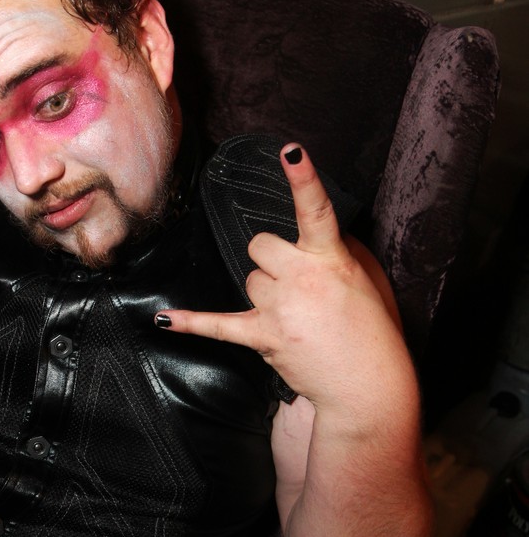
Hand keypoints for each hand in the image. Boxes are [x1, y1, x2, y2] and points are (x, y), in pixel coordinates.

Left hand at [155, 143, 407, 423]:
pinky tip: (164, 319)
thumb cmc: (372, 332)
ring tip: (295, 315)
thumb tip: (309, 242)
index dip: (304, 179)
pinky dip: (192, 322)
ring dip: (265, 291)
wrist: (366, 386)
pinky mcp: (262, 336)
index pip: (316, 211)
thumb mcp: (366, 280)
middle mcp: (302, 278)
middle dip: (272, 258)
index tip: (290, 151)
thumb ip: (338, 253)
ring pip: (250, 280)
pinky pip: (218, 325)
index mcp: (332, 259)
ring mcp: (279, 308)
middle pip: (260, 245)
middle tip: (297, 283)